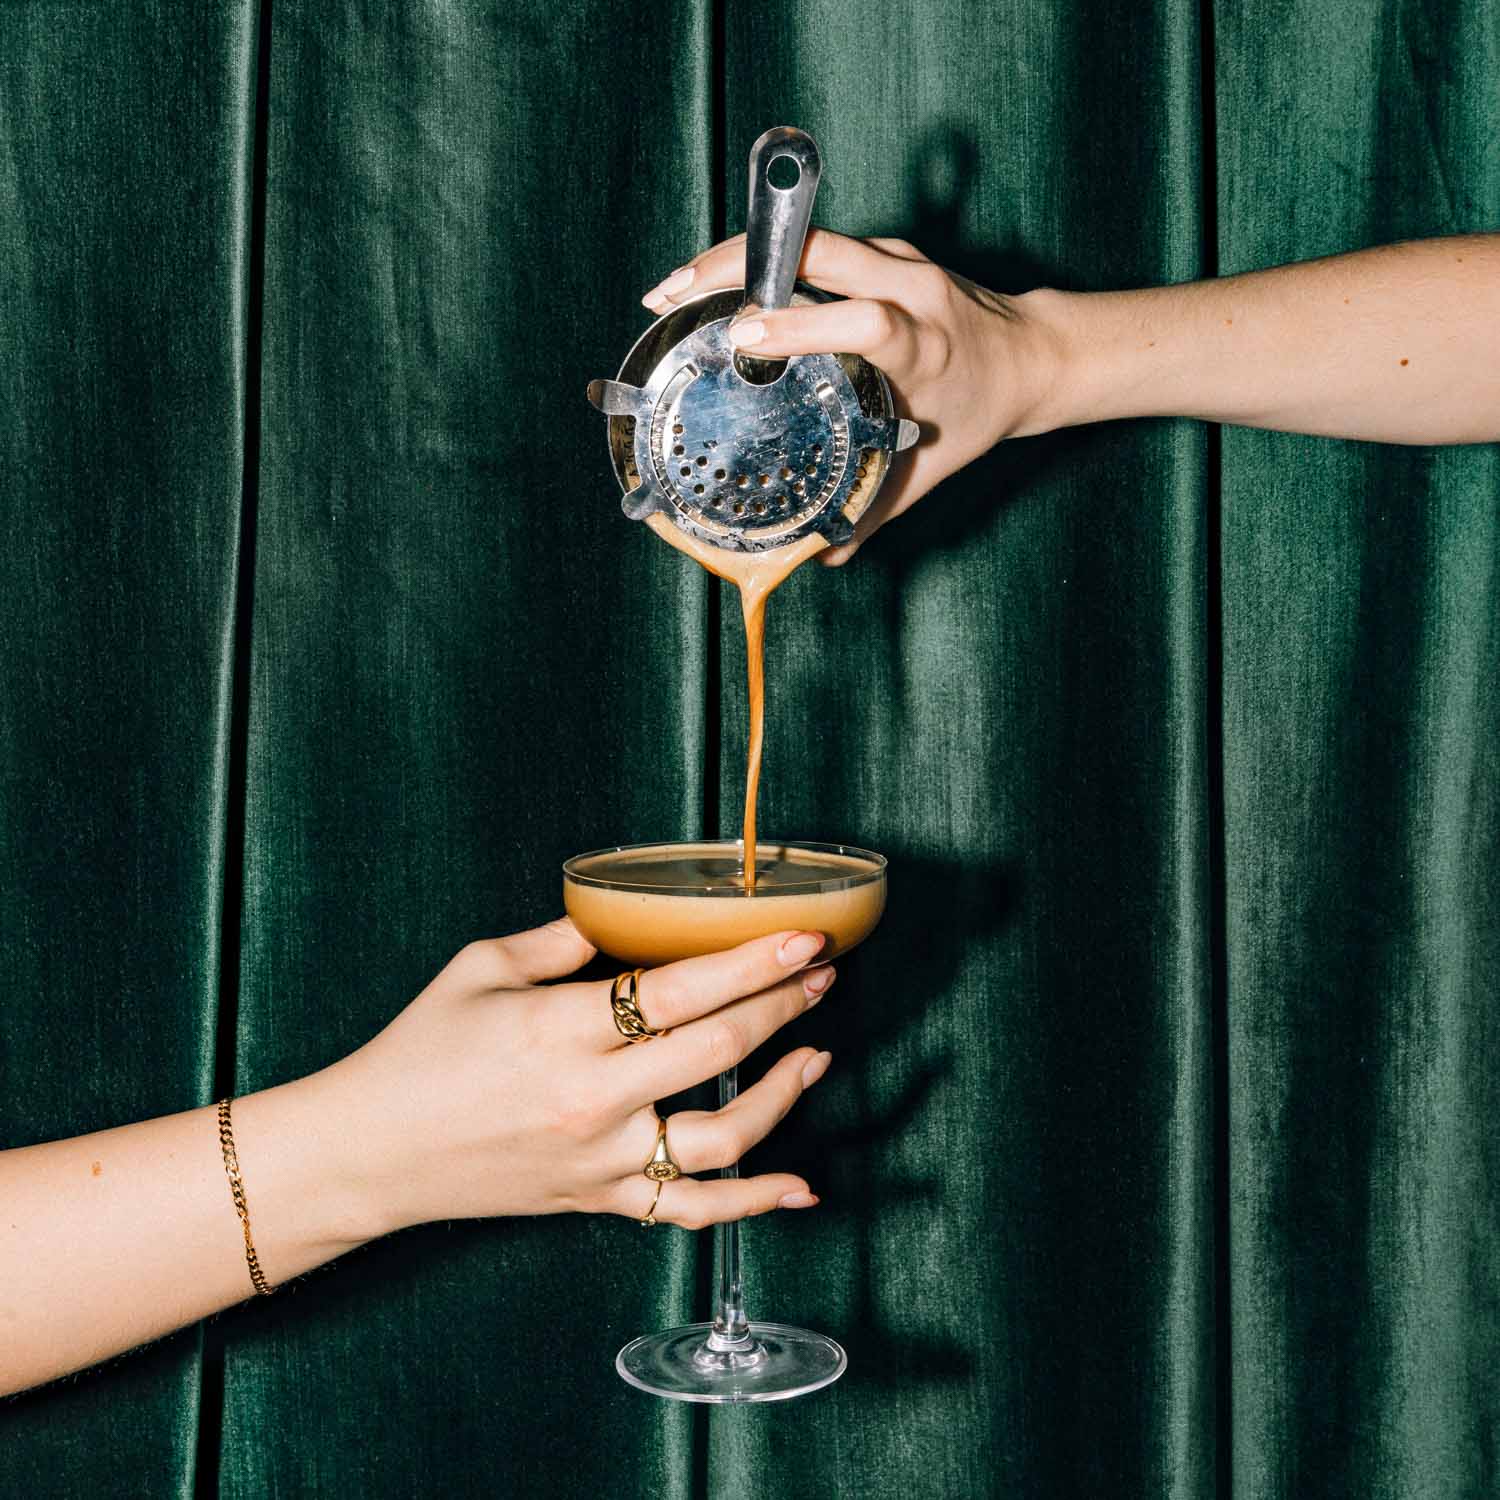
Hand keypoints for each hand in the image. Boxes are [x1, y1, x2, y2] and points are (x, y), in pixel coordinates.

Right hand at [326, 918, 835, 1232]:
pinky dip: (755, 1203)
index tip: (802, 936)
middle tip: (820, 973)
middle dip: (783, 1004)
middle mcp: (593, 1099)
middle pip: (717, 1048)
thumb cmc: (418, 1051)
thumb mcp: (480, 967)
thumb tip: (624, 922)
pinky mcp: (600, 1201)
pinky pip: (690, 1210)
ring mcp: (602, 1160)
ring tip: (817, 1054)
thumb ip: (561, 940)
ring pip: (723, 1137)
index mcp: (561, 1030)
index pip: (682, 989)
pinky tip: (803, 1187)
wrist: (370, 1152)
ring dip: (784, 1093)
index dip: (753, 961)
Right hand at [643, 228, 1064, 562]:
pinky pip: (810, 242)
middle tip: (673, 295)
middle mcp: (909, 289)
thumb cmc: (978, 413)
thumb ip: (874, 508)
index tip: (744, 338)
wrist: (1032, 354)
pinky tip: (712, 282)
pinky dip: (757, 257)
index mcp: (923, 344)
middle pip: (816, 249)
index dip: (803, 324)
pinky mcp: (881, 249)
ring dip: (734, 255)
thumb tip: (821, 556)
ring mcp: (894, 260)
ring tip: (675, 288)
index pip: (865, 319)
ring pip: (804, 235)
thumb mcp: (930, 465)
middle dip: (736, 266)